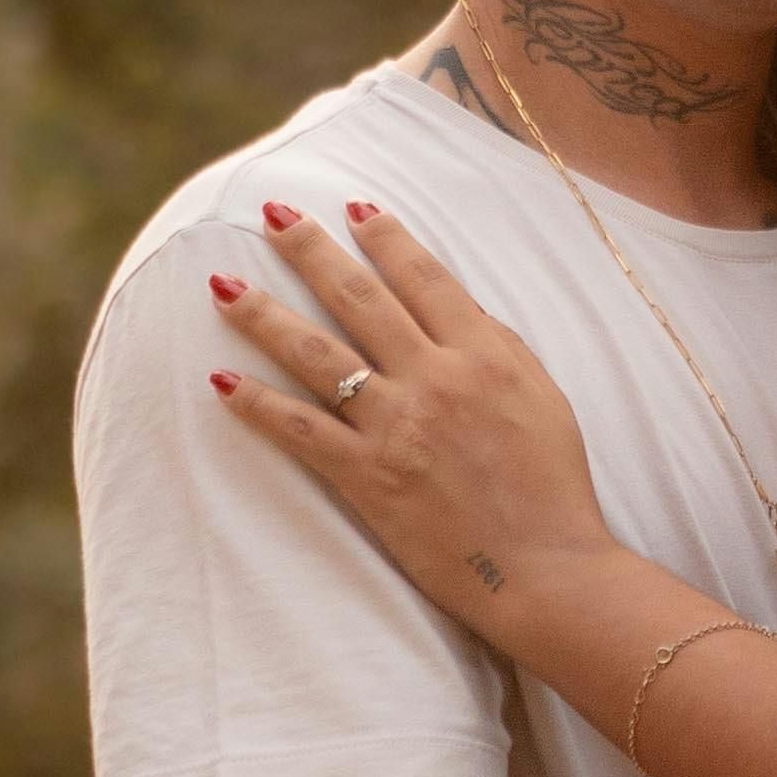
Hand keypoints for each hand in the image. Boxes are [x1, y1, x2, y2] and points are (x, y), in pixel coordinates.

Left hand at [208, 200, 608, 636]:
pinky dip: (258, 404)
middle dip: (310, 250)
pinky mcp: (368, 477)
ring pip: (317, 354)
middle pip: (360, 298)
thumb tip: (457, 312)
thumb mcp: (545, 398)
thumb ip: (500, 349)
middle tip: (272, 214)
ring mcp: (398, 426)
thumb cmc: (554, 488)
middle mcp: (435, 378)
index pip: (424, 277)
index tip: (353, 207)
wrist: (545, 569)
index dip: (385, 237)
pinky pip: (301, 430)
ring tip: (223, 285)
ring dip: (264, 315)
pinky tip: (222, 379)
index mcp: (484, 354)